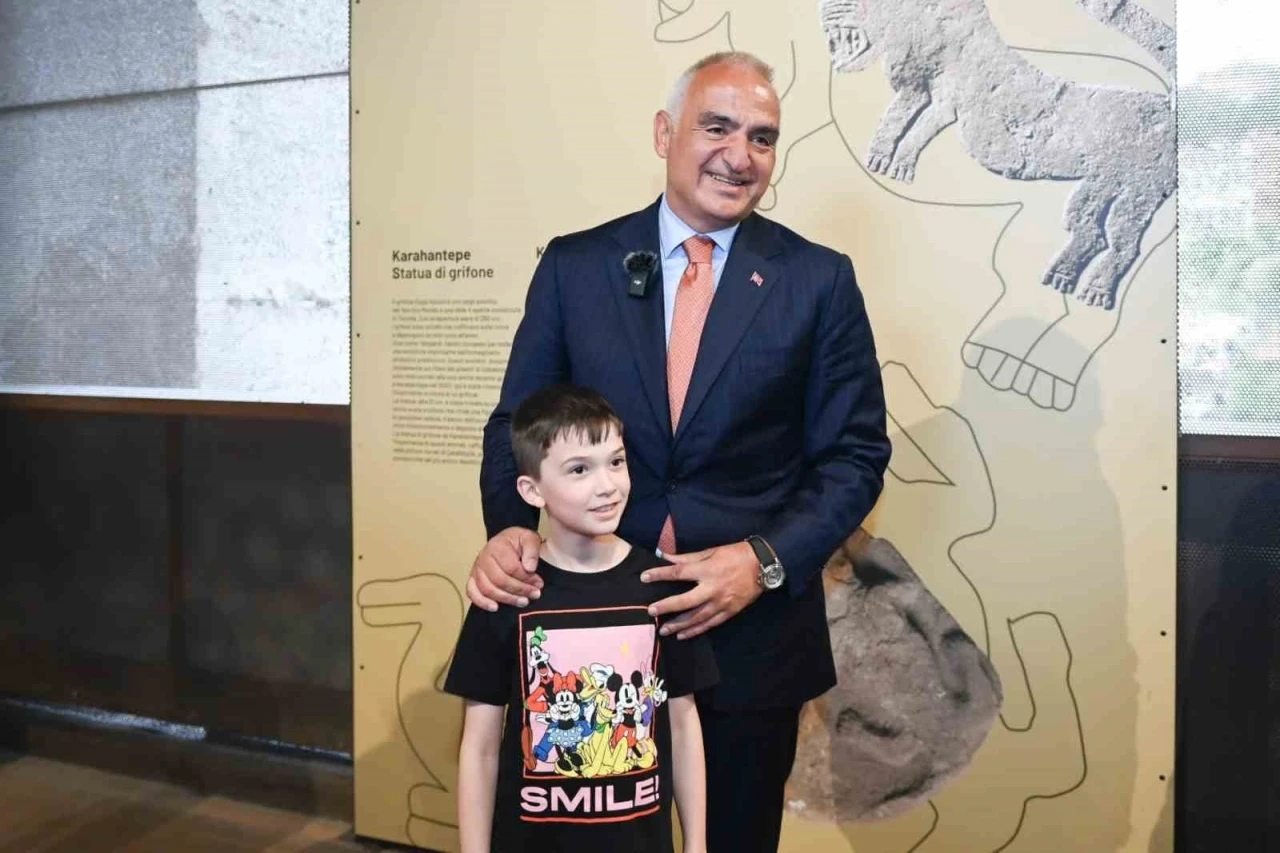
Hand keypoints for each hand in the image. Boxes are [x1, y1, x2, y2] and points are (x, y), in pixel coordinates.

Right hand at [465, 527, 542, 610]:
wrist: (507, 541)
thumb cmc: (518, 541)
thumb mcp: (529, 539)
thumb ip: (532, 551)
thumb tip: (529, 568)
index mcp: (497, 546)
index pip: (511, 568)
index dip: (526, 578)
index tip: (539, 583)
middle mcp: (483, 557)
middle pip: (500, 580)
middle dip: (519, 590)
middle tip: (535, 594)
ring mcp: (476, 569)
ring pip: (488, 589)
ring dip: (507, 599)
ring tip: (523, 602)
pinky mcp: (473, 578)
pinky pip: (472, 592)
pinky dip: (482, 602)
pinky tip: (495, 607)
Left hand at [641, 542, 761, 638]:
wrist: (763, 566)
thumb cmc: (735, 554)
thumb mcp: (711, 551)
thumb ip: (687, 557)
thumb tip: (665, 556)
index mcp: (707, 570)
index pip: (678, 573)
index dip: (660, 574)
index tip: (644, 577)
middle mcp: (712, 588)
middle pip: (684, 601)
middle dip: (666, 606)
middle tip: (651, 611)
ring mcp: (721, 603)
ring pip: (696, 617)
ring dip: (678, 625)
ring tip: (663, 630)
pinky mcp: (729, 612)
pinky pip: (709, 624)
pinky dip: (695, 631)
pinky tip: (683, 635)